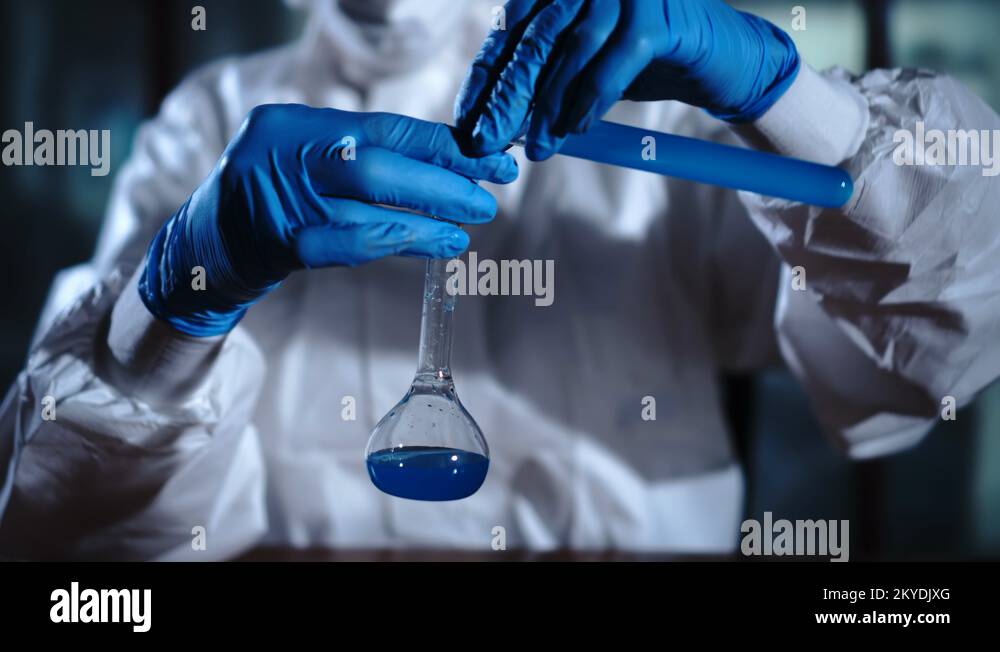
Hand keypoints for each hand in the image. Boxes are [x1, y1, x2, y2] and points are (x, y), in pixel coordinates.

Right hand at [139, 105, 517, 335]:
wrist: (204, 248)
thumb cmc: (270, 199)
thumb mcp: (305, 160)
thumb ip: (361, 157)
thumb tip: (446, 163)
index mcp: (293, 124)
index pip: (381, 129)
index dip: (441, 145)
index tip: (488, 157)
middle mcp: (283, 154)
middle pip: (376, 164)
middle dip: (441, 180)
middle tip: (489, 194)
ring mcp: (281, 202)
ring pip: (370, 209)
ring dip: (429, 219)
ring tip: (468, 226)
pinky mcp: (285, 247)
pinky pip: (355, 245)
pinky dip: (402, 243)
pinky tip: (438, 244)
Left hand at [454, 0, 799, 159]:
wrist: (720, 58)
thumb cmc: (645, 60)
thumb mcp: (585, 66)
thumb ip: (543, 79)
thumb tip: (494, 121)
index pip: (511, 26)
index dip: (487, 76)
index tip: (469, 120)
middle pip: (534, 39)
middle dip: (508, 97)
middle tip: (487, 141)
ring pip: (570, 52)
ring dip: (548, 107)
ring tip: (536, 148)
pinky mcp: (657, 17)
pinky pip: (613, 66)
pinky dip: (591, 102)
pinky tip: (575, 131)